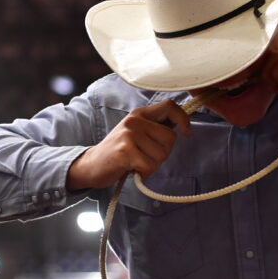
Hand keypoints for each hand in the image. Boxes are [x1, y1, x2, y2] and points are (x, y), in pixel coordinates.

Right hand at [67, 99, 190, 189]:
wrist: (92, 165)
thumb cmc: (119, 152)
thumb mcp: (137, 133)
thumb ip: (155, 128)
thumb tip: (181, 126)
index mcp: (140, 113)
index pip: (170, 106)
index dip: (183, 119)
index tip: (186, 133)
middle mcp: (134, 120)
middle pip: (170, 137)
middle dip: (164, 152)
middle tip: (146, 156)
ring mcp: (129, 134)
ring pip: (162, 154)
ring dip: (152, 165)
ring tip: (137, 162)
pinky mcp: (125, 150)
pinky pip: (150, 165)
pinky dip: (145, 172)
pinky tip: (133, 169)